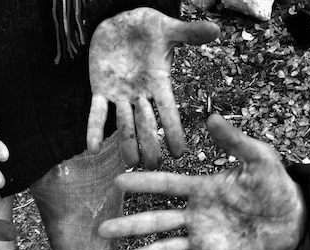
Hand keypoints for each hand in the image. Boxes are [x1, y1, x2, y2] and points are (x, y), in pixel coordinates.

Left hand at [88, 8, 219, 167]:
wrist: (121, 23)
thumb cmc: (149, 28)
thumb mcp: (169, 30)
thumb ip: (190, 33)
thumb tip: (216, 29)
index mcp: (159, 84)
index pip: (169, 112)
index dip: (173, 131)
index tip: (179, 152)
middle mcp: (140, 95)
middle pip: (146, 124)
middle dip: (150, 144)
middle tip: (153, 167)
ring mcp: (120, 95)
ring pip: (124, 124)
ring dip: (126, 144)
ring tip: (130, 164)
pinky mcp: (100, 90)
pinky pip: (96, 113)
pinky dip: (94, 130)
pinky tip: (92, 148)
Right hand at [99, 114, 305, 249]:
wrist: (294, 220)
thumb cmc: (276, 187)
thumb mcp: (259, 160)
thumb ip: (235, 142)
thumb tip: (211, 117)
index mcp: (200, 190)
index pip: (166, 186)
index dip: (143, 184)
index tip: (118, 182)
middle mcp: (194, 217)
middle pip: (155, 221)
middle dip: (128, 226)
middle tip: (102, 230)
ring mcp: (202, 241)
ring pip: (166, 249)